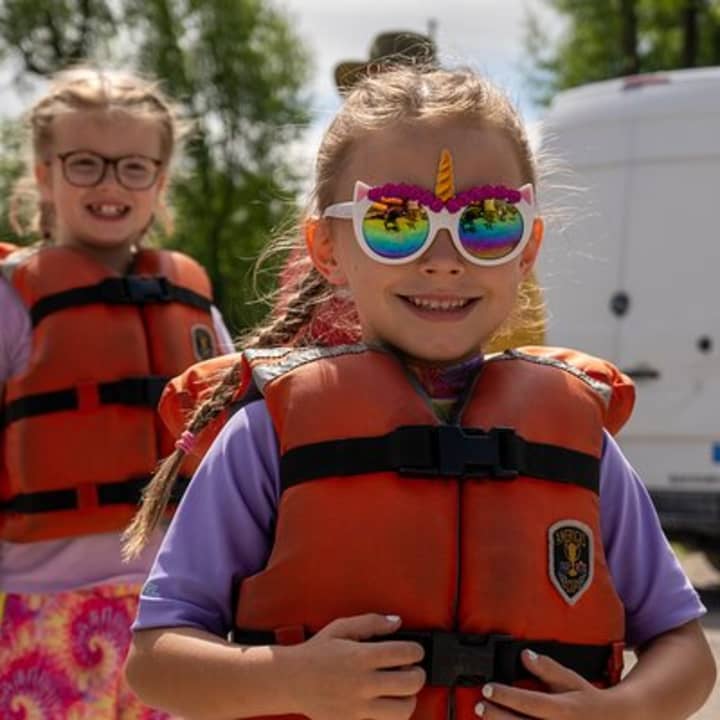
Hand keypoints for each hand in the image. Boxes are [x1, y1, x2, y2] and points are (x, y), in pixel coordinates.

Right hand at [289, 613, 425, 719]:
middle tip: (412, 669)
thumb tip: (397, 622)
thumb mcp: (341, 627)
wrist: (291, 680)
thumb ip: (372, 622)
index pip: (405, 654)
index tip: (415, 651)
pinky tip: (386, 703)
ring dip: (409, 698)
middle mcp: (363, 683)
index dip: (417, 651)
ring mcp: (359, 707)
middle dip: (418, 674)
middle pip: (411, 683)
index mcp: (361, 656)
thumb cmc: (316, 652)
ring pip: (403, 710)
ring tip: (402, 690)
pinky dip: (391, 714)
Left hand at [475, 649, 615, 719]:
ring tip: (485, 718)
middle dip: (497, 717)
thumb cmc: (589, 702)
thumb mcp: (572, 681)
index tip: (488, 688)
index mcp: (565, 711)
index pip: (531, 703)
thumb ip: (548, 669)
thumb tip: (525, 655)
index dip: (506, 696)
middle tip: (479, 706)